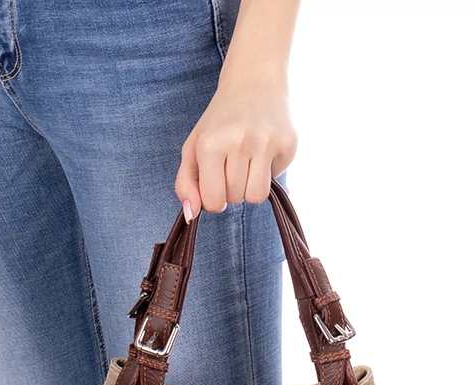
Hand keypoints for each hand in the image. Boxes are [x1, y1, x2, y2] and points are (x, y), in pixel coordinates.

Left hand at [175, 81, 297, 218]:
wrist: (255, 81)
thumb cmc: (221, 120)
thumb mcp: (194, 146)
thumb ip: (186, 182)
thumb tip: (190, 215)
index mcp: (210, 144)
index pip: (214, 202)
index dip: (215, 199)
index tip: (216, 181)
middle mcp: (239, 142)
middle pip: (236, 198)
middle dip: (233, 188)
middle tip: (233, 163)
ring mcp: (266, 143)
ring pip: (257, 196)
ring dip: (250, 186)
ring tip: (248, 163)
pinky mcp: (288, 144)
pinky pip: (276, 180)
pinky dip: (269, 171)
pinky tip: (265, 150)